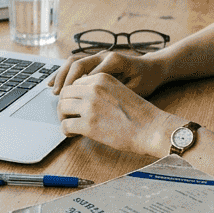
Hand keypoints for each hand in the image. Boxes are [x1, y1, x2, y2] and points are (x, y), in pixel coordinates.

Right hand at [49, 49, 166, 97]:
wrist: (151, 69)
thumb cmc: (145, 81)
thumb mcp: (136, 90)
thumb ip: (118, 94)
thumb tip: (97, 104)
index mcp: (114, 60)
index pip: (90, 73)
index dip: (79, 88)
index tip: (72, 104)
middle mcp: (104, 55)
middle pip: (78, 64)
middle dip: (66, 81)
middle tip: (59, 97)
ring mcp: (98, 56)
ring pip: (73, 62)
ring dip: (62, 76)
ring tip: (54, 90)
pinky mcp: (95, 60)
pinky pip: (75, 64)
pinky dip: (64, 73)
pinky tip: (55, 83)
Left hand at [57, 73, 177, 157]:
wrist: (151, 128)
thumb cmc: (139, 113)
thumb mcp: (118, 90)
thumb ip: (100, 91)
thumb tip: (81, 100)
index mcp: (101, 77)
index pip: (74, 83)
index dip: (72, 96)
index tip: (74, 106)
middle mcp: (93, 88)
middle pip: (65, 93)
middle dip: (64, 106)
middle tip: (68, 116)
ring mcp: (90, 106)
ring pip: (62, 108)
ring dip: (63, 118)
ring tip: (70, 126)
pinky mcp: (89, 124)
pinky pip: (66, 125)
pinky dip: (66, 131)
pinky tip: (73, 135)